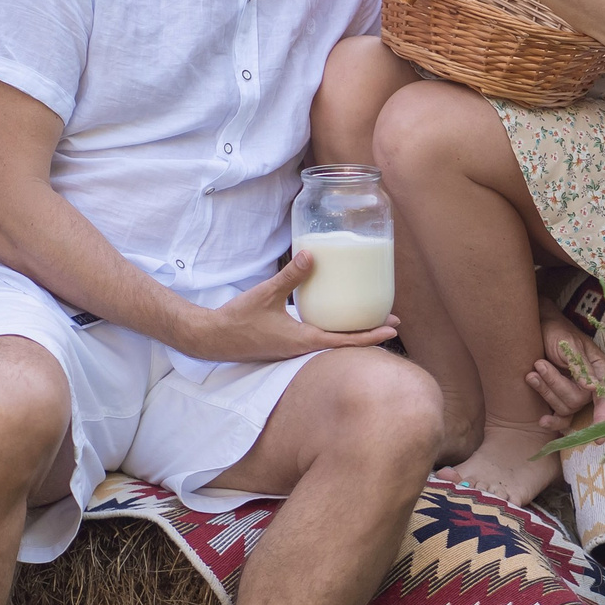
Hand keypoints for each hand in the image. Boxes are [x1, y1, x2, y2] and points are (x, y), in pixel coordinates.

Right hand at [174, 252, 397, 361]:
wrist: (212, 338)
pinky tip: (335, 317)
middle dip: (368, 332)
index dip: (371, 335)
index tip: (392, 328)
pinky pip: (318, 338)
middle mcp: (303, 349)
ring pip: (331, 342)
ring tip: (370, 318)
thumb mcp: (266, 293)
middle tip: (391, 320)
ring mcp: (295, 349)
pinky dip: (334, 329)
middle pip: (344, 343)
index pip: (345, 341)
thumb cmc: (238, 319)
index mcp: (304, 340)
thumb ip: (290, 275)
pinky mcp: (287, 345)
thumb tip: (312, 255)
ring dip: (352, 332)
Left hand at [527, 303, 604, 431]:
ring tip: (531, 372)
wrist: (537, 329)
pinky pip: (561, 418)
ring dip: (546, 391)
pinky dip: (552, 421)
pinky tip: (542, 420)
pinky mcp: (561, 400)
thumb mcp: (568, 344)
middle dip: (556, 385)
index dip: (604, 413)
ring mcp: (576, 393)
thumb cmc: (556, 332)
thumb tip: (593, 388)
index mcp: (600, 369)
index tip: (600, 431)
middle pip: (579, 401)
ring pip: (565, 408)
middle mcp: (592, 385)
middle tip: (539, 364)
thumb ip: (580, 365)